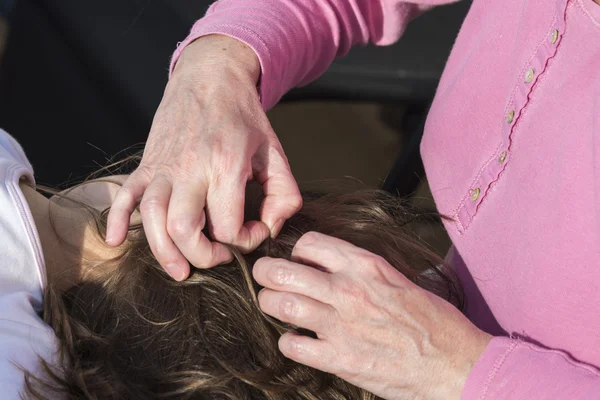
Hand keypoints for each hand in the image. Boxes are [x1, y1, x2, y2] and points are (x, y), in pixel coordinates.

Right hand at [106, 35, 301, 279]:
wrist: (210, 77)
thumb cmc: (245, 117)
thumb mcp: (276, 152)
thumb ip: (285, 195)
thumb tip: (271, 228)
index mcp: (226, 165)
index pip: (229, 226)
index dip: (245, 241)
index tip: (255, 231)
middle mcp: (191, 168)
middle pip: (184, 228)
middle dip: (202, 256)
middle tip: (218, 258)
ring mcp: (164, 166)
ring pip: (152, 217)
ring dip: (163, 251)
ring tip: (179, 271)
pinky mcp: (147, 163)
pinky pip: (125, 194)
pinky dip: (116, 219)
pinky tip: (116, 241)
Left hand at [253, 232, 491, 399]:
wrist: (456, 362)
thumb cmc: (435, 321)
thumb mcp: (400, 279)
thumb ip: (364, 271)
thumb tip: (335, 268)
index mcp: (366, 266)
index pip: (310, 243)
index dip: (296, 250)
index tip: (296, 259)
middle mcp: (349, 290)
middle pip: (283, 271)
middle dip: (266, 272)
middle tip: (264, 277)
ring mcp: (341, 325)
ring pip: (280, 304)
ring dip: (270, 304)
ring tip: (274, 306)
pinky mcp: (340, 359)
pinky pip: (292, 345)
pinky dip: (287, 342)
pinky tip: (296, 340)